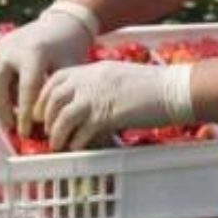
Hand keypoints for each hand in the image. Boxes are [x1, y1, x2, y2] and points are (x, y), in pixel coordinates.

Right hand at [0, 9, 92, 135]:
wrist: (65, 21)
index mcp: (34, 53)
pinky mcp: (1, 46)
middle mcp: (13, 49)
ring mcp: (4, 46)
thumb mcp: (69, 70)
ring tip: (9, 119)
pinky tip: (10, 103)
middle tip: (11, 127)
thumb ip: (58, 94)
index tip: (25, 133)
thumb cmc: (71, 47)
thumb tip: (53, 123)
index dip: (25, 114)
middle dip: (3, 109)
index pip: (26, 90)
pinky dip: (2, 87)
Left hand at [34, 61, 193, 150]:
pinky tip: (77, 147)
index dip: (44, 97)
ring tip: (58, 144)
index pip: (56, 79)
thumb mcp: (119, 76)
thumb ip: (99, 85)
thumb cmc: (152, 85)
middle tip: (47, 131)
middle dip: (46, 117)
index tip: (44, 111)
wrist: (173, 89)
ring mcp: (97, 97)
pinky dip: (75, 142)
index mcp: (93, 69)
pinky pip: (80, 132)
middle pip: (53, 98)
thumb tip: (85, 103)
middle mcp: (90, 81)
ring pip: (62, 116)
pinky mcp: (106, 116)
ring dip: (57, 134)